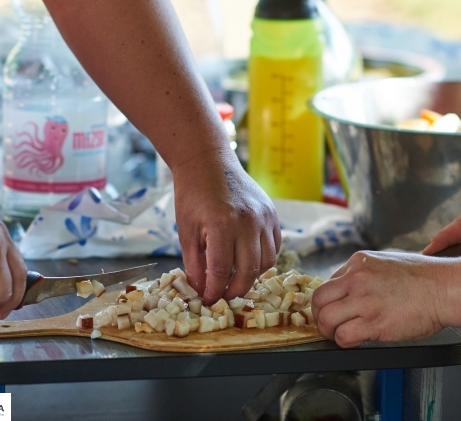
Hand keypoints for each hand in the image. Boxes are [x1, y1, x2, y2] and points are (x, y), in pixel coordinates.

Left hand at [172, 148, 280, 304]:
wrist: (208, 161)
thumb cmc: (192, 194)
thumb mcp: (186, 230)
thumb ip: (195, 263)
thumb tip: (201, 291)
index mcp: (222, 225)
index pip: (221, 271)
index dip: (214, 291)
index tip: (209, 300)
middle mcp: (248, 222)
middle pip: (249, 271)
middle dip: (236, 290)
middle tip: (224, 297)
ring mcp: (264, 217)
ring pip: (267, 261)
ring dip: (252, 276)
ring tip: (235, 280)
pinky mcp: (272, 213)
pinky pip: (274, 246)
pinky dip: (264, 259)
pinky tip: (248, 261)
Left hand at [312, 251, 446, 347]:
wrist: (445, 288)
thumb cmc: (425, 277)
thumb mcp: (387, 262)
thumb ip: (365, 273)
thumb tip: (351, 288)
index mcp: (359, 262)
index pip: (329, 282)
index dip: (330, 300)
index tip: (335, 309)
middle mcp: (357, 278)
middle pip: (318, 300)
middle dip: (320, 315)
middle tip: (329, 325)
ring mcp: (363, 300)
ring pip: (325, 319)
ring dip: (330, 331)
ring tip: (340, 334)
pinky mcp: (373, 323)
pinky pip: (343, 336)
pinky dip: (344, 342)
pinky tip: (355, 340)